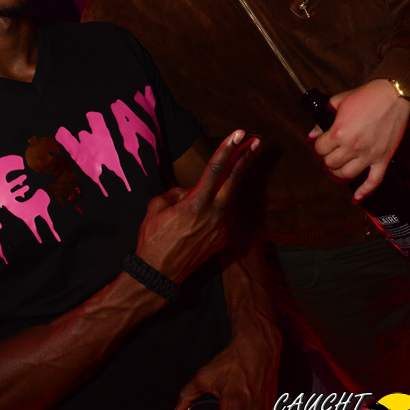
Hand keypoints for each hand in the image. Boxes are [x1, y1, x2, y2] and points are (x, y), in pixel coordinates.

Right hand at [135, 131, 259, 283]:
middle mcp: (213, 215)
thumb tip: (189, 191)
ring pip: (230, 198)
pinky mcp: (223, 239)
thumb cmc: (152, 239)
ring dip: (232, 182)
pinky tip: (216, 201)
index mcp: (195, 203)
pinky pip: (226, 215)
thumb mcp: (156, 207)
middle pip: (234, 180)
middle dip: (246, 158)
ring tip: (235, 165)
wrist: (158, 275)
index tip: (239, 134)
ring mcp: (222, 228)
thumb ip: (176, 193)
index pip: (215, 169)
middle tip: (257, 141)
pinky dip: (223, 204)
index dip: (228, 149)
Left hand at [307, 79, 409, 200]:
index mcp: (339, 132)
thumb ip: (321, 121)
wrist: (393, 95)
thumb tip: (311, 135)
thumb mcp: (337, 102)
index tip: (321, 144)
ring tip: (337, 167)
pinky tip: (354, 198)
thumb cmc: (366, 97)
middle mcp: (353, 147)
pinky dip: (363, 192)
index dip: (317, 147)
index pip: (319, 149)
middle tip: (328, 154)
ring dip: (338, 173)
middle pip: (330, 164)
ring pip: (346, 175)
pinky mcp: (382, 159)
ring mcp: (369, 155)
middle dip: (326, 160)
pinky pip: (373, 182)